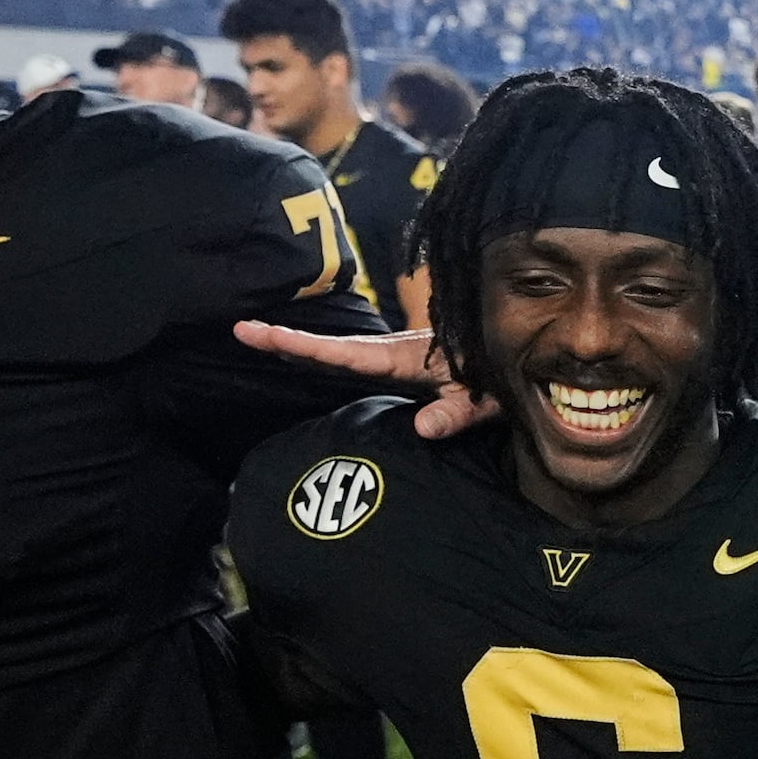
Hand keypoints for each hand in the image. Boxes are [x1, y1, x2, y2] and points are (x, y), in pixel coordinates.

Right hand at [233, 321, 501, 436]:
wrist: (515, 355)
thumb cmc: (501, 375)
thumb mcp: (484, 399)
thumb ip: (455, 414)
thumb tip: (421, 429)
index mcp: (407, 359)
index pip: (347, 355)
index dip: (306, 347)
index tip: (268, 336)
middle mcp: (393, 353)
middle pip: (330, 348)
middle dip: (286, 340)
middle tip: (242, 329)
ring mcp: (395, 357)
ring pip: (338, 350)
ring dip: (299, 345)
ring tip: (256, 337)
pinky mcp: (401, 363)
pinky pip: (354, 358)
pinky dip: (322, 354)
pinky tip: (301, 356)